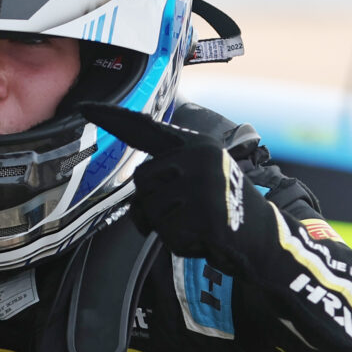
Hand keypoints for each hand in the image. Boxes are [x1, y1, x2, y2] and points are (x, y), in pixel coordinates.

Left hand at [79, 102, 266, 276]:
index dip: (113, 119)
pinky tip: (206, 238)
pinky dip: (182, 244)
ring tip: (200, 225)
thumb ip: (172, 173)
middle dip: (156, 205)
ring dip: (168, 227)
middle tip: (189, 215)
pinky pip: (166, 234)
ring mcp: (200, 183)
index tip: (85, 108)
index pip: (146, 129)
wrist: (266, 242)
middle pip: (142, 181)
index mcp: (197, 146)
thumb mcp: (203, 180)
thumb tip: (140, 184)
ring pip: (149, 210)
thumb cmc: (228, 214)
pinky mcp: (201, 212)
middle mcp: (197, 157)